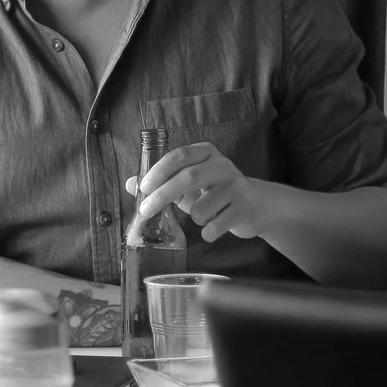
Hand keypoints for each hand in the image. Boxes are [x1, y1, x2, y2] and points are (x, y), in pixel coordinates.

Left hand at [126, 142, 263, 243]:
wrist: (256, 205)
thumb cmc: (214, 193)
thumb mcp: (188, 184)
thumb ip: (161, 183)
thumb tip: (129, 184)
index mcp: (206, 153)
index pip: (179, 156)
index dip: (159, 171)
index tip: (143, 188)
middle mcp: (223, 165)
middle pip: (188, 178)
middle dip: (163, 196)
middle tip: (145, 210)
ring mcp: (236, 186)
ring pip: (201, 208)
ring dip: (194, 218)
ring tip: (202, 217)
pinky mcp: (244, 207)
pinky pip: (215, 226)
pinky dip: (207, 232)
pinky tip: (214, 228)